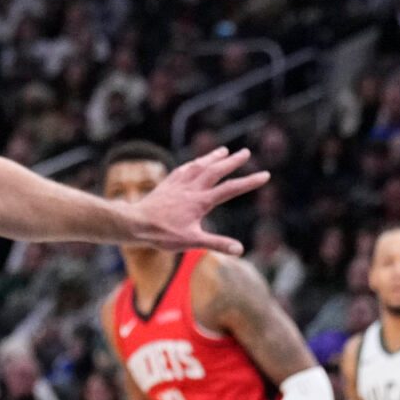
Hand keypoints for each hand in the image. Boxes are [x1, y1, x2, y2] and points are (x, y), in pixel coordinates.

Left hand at [120, 146, 269, 253]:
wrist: (135, 223)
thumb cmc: (163, 234)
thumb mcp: (192, 242)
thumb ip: (217, 244)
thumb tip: (240, 249)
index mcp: (200, 201)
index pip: (230, 189)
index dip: (249, 182)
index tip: (265, 174)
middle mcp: (190, 188)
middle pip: (215, 170)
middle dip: (232, 161)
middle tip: (246, 152)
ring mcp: (178, 184)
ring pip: (198, 165)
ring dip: (212, 157)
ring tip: (223, 150)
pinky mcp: (167, 184)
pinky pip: (183, 169)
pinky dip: (193, 163)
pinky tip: (195, 162)